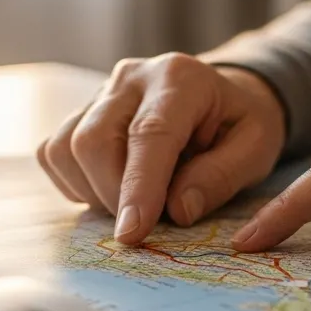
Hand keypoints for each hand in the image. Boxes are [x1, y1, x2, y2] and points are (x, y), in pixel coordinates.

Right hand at [37, 53, 286, 244]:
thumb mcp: (257, 148)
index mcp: (180, 79)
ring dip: (95, 193)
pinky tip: (112, 187)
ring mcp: (99, 93)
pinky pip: (53, 154)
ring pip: (66, 150)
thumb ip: (221, 177)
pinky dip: (77, 184)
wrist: (219, 97)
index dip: (138, 186)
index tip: (132, 233)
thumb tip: (177, 209)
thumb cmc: (239, 125)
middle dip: (114, 196)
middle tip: (151, 221)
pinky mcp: (78, 112)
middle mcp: (131, 78)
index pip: (149, 134)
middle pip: (94, 140)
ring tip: (138, 200)